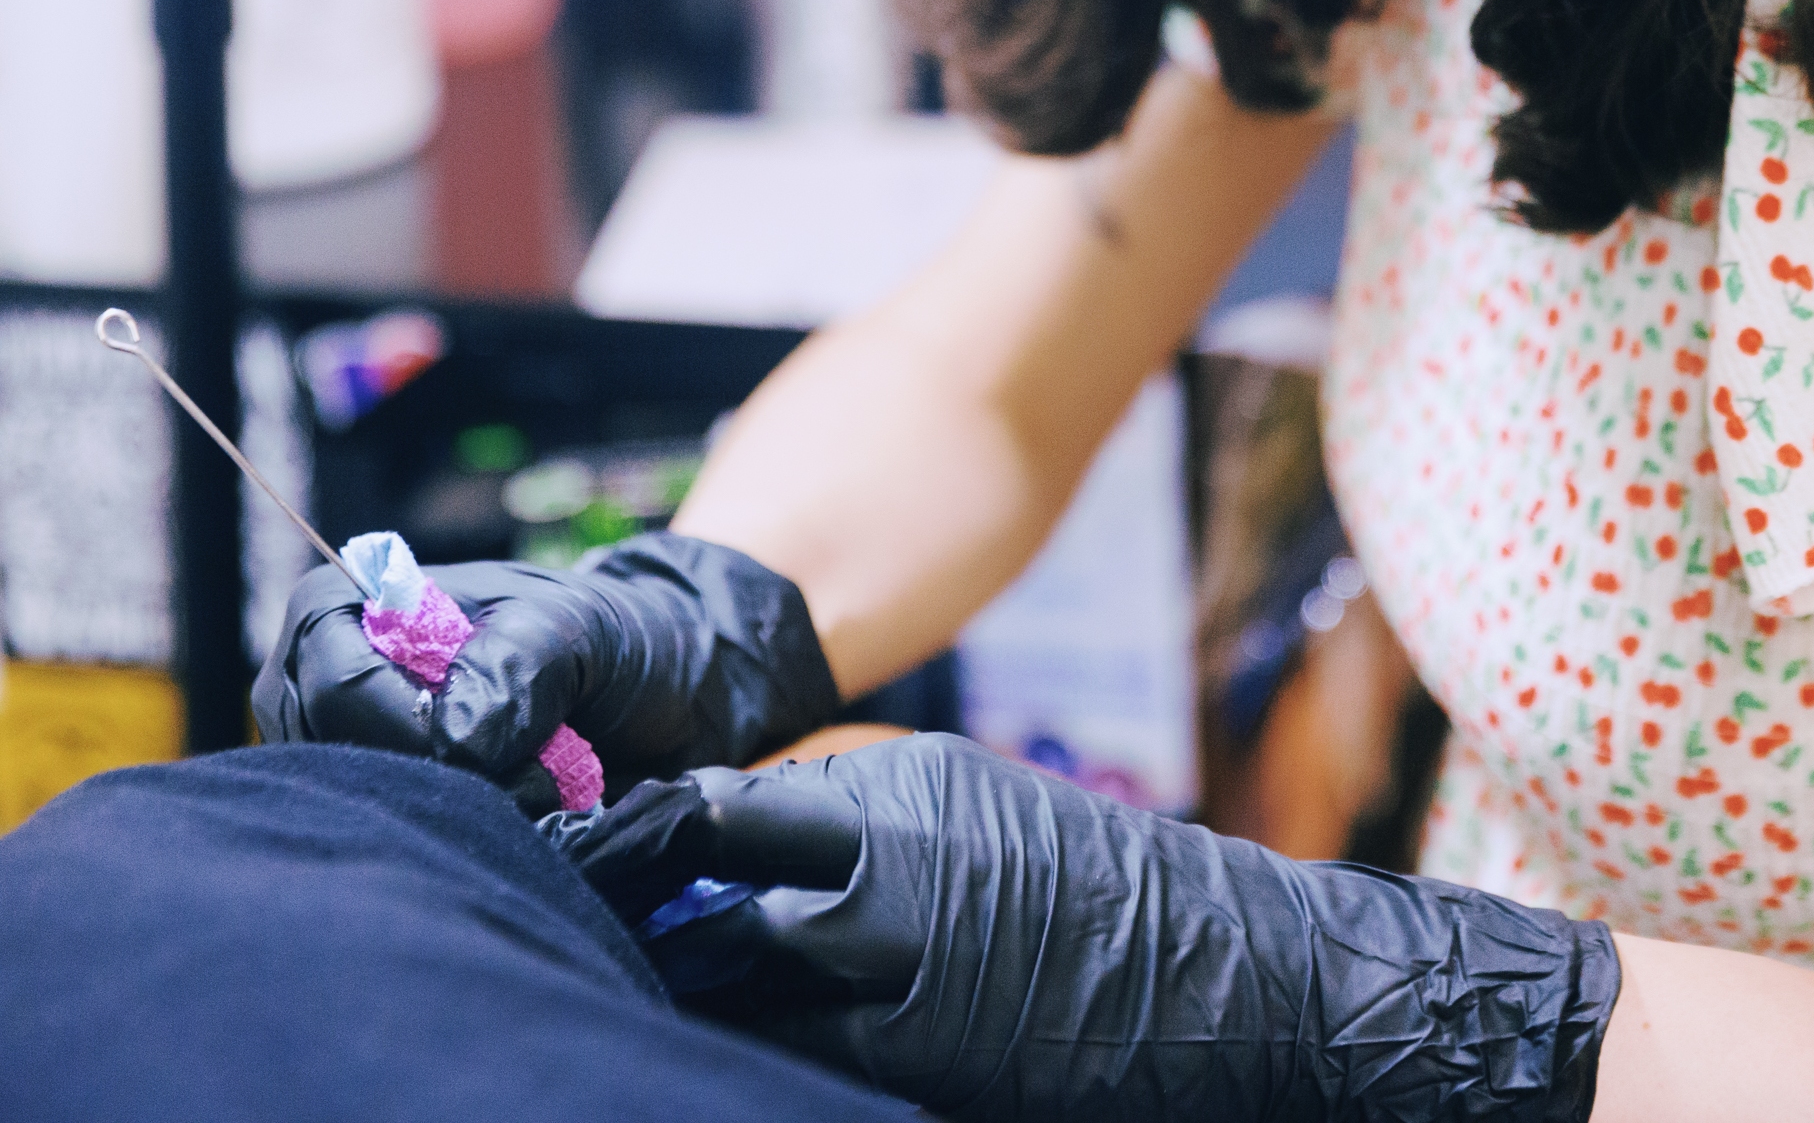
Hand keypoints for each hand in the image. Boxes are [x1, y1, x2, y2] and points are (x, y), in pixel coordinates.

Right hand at [252, 533, 840, 813]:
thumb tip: (455, 743)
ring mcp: (345, 756)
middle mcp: (318, 685)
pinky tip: (528, 829)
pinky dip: (469, 848)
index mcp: (346, 606)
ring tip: (543, 795)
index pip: (332, 688)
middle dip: (443, 783)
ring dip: (459, 819)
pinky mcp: (384, 814)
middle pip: (336, 767)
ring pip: (368, 820)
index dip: (410, 729)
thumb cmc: (617, 638)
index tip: (503, 749)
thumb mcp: (585, 626)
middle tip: (538, 780)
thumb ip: (520, 664)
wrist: (667, 695)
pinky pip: (401, 851)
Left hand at [550, 735, 1619, 1122]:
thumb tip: (710, 829)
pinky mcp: (905, 1062)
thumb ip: (836, 806)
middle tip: (550, 917)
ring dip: (663, 985)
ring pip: (717, 992)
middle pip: (687, 909)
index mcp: (883, 802)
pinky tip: (692, 1046)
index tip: (544, 838)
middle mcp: (871, 886)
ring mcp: (885, 984)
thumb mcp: (957, 803)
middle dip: (615, 917)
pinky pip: (779, 1056)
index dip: (611, 835)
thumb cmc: (1085, 884)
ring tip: (601, 982)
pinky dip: (733, 1046)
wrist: (1218, 978)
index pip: (701, 811)